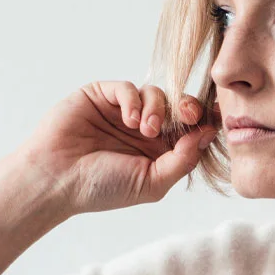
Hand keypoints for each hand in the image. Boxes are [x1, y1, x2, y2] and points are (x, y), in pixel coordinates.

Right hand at [7, 81, 218, 215]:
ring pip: (157, 94)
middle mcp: (144, 129)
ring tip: (146, 129)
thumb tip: (208, 133)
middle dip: (189, 107)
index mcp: (159, 151)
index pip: (191, 129)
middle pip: (178, 106)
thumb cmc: (102, 187)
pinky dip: (134, 100)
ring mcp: (123, 111)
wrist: (56, 179)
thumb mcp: (153, 182)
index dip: (205, 121)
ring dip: (158, 109)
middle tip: (188, 116)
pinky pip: (127, 87)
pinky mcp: (100, 96)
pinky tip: (130, 120)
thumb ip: (183, 160)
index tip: (218, 118)